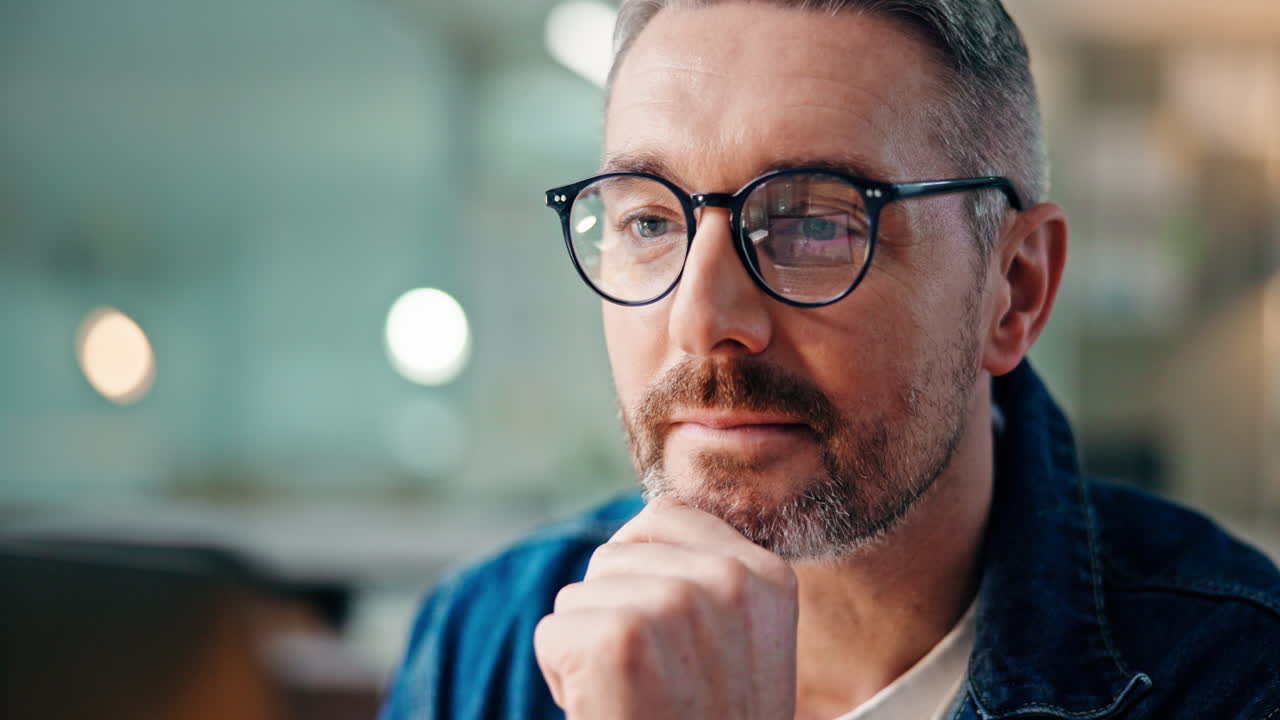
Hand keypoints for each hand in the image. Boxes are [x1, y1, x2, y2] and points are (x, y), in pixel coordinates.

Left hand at [533, 498, 798, 718]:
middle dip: (611, 612)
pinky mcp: (617, 637)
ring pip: (579, 593)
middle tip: (652, 682)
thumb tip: (640, 526)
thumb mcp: (740, 651)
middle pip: (614, 553)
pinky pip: (552, 631)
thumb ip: (707, 583)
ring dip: (587, 647)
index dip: (640, 572)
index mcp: (766, 578)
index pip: (665, 516)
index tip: (667, 642)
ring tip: (635, 701)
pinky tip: (607, 714)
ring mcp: (674, 605)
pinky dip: (562, 678)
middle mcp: (728, 581)